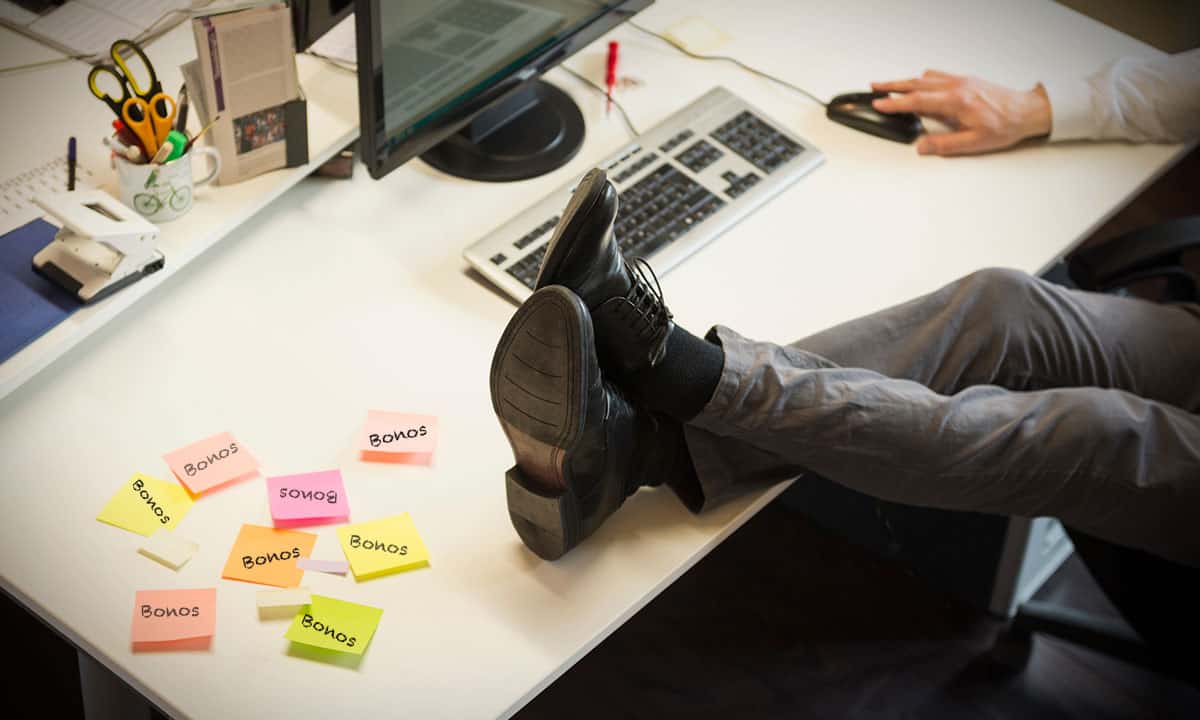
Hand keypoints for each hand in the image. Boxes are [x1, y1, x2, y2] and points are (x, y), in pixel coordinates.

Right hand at [870, 70, 1051, 155]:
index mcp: (956, 102)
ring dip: (905, 81)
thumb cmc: (1005, 126)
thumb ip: (945, 145)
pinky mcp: (966, 80)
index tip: (879, 104)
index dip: (895, 103)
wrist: (1027, 111)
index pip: (918, 101)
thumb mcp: (974, 143)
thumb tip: (922, 146)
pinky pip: (937, 75)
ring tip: (889, 85)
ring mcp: (961, 81)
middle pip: (916, 84)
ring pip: (925, 77)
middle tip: (874, 87)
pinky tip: (918, 83)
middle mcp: (957, 87)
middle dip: (892, 86)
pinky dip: (922, 79)